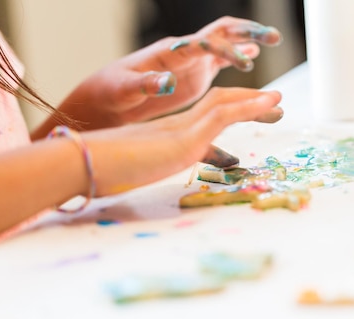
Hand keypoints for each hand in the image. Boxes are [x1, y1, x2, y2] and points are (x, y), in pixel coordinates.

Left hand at [54, 17, 282, 130]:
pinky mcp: (195, 73)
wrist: (108, 96)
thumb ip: (145, 84)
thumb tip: (166, 81)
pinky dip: (239, 56)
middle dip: (247, 32)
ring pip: (226, 42)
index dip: (225, 50)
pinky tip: (255, 56)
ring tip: (273, 39)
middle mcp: (185, 50)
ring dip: (248, 39)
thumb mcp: (125, 90)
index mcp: (170, 51)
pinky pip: (222, 59)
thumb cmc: (112, 91)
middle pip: (220, 32)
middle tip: (273, 36)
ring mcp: (192, 60)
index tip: (245, 63)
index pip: (203, 43)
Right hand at [83, 87, 282, 195]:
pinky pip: (224, 114)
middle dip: (245, 104)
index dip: (226, 113)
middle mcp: (173, 128)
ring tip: (277, 101)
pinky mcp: (184, 138)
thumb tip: (131, 183)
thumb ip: (138, 173)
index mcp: (162, 137)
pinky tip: (269, 103)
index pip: (201, 119)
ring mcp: (179, 130)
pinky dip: (249, 107)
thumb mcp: (126, 177)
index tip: (245, 117)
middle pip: (216, 106)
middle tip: (271, 105)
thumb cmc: (91, 175)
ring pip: (223, 104)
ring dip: (254, 102)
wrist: (75, 166)